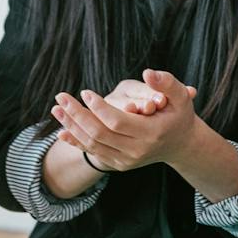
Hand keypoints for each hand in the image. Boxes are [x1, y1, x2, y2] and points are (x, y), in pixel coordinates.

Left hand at [51, 69, 198, 171]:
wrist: (179, 145)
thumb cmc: (178, 114)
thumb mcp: (180, 96)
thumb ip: (166, 83)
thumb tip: (147, 73)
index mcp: (151, 133)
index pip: (118, 122)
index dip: (99, 107)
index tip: (85, 92)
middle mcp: (137, 151)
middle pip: (100, 134)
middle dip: (78, 115)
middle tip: (61, 97)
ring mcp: (126, 160)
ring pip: (92, 144)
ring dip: (71, 126)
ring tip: (56, 109)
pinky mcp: (118, 164)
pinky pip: (93, 153)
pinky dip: (75, 142)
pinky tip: (60, 132)